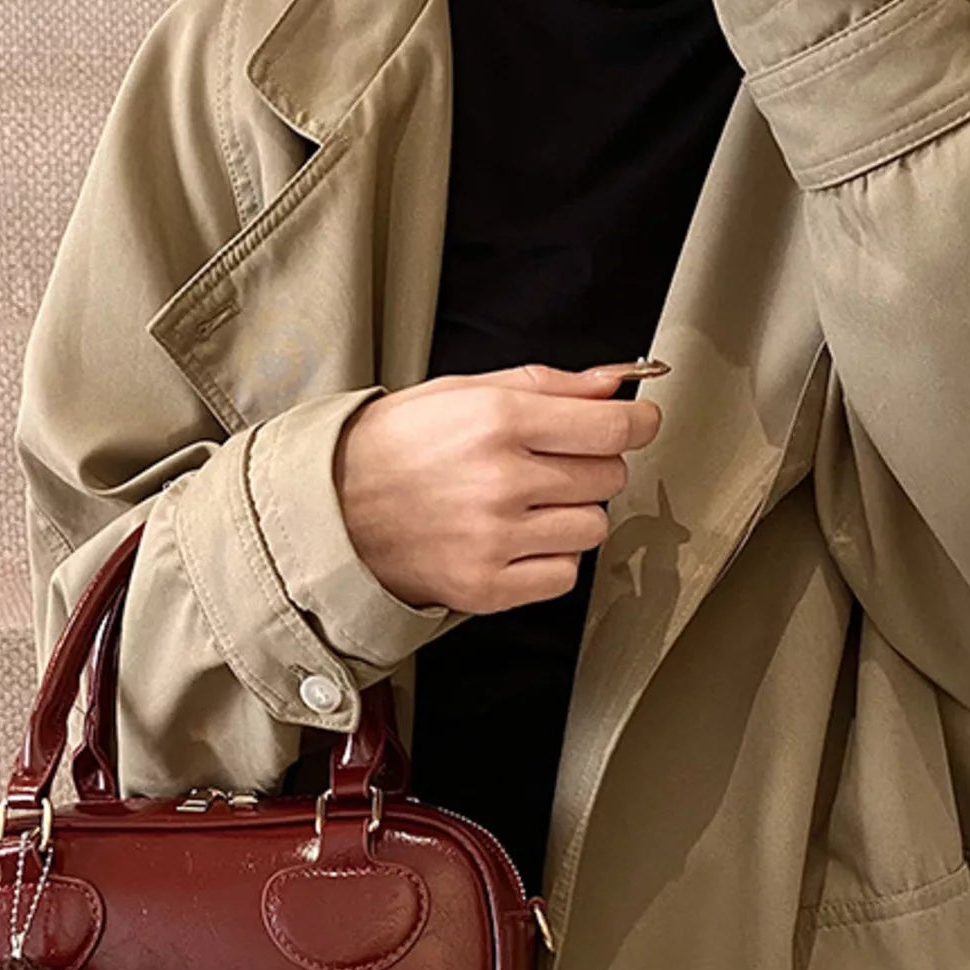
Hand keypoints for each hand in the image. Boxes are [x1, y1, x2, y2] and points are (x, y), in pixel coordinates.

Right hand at [332, 361, 664, 611]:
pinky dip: (550, 559)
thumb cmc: (395, 447)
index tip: (635, 424)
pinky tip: (516, 541)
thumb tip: (615, 383)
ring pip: (592, 528)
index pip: (612, 428)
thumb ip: (549, 385)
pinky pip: (564, 574)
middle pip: (607, 477)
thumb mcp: (464, 392)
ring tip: (526, 505)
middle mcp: (500, 481)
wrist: (334, 511)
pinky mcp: (488, 587)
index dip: (635, 424)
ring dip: (571, 515)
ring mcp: (495, 540)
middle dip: (589, 466)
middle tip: (547, 464)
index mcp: (497, 421)